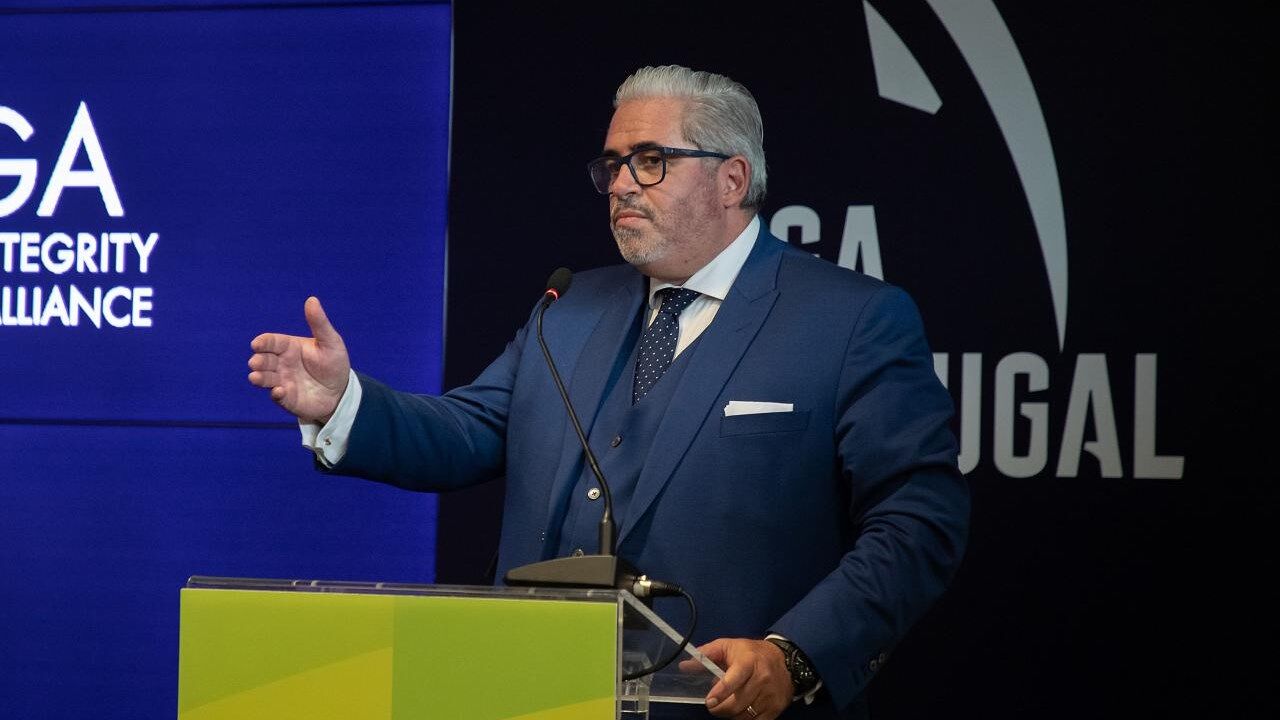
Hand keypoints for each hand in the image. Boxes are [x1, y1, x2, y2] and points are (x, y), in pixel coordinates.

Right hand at [247, 296, 350, 421]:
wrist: (341, 391)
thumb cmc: (334, 363)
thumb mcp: (330, 341)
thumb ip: (319, 323)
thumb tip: (312, 299)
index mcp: (289, 347)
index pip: (271, 342)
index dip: (262, 342)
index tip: (257, 344)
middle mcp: (281, 364)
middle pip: (263, 360)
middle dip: (257, 361)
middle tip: (256, 362)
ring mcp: (282, 381)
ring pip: (264, 378)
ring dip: (259, 378)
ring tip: (255, 377)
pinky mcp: (287, 398)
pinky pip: (277, 396)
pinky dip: (276, 394)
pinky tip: (279, 391)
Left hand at [700, 638, 791, 718]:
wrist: (785, 660)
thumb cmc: (751, 653)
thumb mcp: (728, 646)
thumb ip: (706, 655)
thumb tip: (684, 665)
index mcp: (749, 662)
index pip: (733, 680)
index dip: (720, 692)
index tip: (709, 700)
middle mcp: (762, 679)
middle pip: (737, 703)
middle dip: (720, 708)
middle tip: (712, 706)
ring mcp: (770, 695)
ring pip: (745, 715)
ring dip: (730, 715)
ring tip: (725, 707)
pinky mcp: (775, 708)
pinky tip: (738, 713)